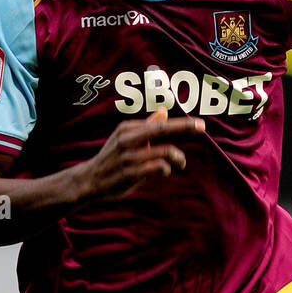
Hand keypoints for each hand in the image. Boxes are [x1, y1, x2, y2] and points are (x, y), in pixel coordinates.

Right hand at [77, 110, 203, 200]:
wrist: (89, 180)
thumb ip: (146, 127)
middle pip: (163, 129)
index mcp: (128, 128)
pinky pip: (159, 167)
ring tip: (180, 163)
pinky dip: (166, 169)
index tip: (200, 125)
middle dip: (185, 127)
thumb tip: (163, 111)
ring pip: (165, 151)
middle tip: (202, 128)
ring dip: (177, 158)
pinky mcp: (131, 173)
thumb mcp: (125, 139)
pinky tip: (164, 171)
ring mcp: (129, 156)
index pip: (160, 123)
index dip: (182, 123)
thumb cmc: (112, 160)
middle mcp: (128, 139)